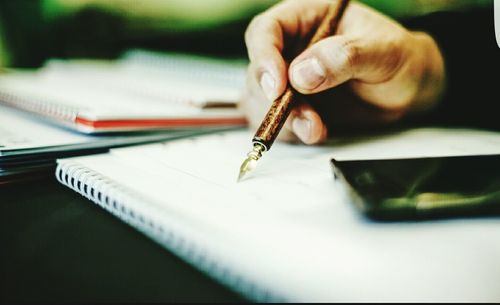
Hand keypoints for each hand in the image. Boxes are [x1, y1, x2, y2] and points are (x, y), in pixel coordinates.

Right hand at [240, 0, 444, 143]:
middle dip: (272, 98)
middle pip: (257, 71)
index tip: (278, 85)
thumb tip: (301, 74)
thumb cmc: (399, 58)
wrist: (409, 90)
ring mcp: (290, 81)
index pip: (267, 31)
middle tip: (301, 114)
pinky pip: (277, 123)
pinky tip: (316, 131)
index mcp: (306, 19)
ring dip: (282, 120)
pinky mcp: (296, 107)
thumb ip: (344, 56)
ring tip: (315, 128)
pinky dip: (290, 132)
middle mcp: (292, 48)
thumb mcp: (382, 50)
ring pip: (260, 101)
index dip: (264, 57)